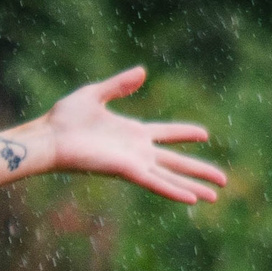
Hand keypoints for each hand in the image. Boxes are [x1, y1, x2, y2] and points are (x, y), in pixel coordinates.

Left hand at [39, 66, 222, 203]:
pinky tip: (193, 199)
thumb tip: (142, 71)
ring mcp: (133, 163)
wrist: (48, 137)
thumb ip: (120, 85)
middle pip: (175, 163)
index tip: (205, 134)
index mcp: (132, 133)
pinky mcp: (125, 171)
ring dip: (193, 186)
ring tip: (216, 195)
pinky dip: (174, 190)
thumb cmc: (64, 119)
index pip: (166, 134)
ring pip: (170, 177)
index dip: (184, 133)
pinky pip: (155, 183)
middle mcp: (136, 151)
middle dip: (199, 170)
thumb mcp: (95, 94)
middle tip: (223, 180)